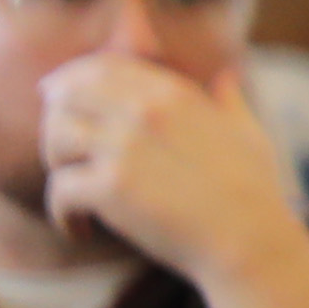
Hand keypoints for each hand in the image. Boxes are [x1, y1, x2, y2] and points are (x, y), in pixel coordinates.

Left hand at [34, 53, 308, 307]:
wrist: (250, 239)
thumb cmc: (255, 191)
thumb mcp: (247, 132)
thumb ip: (229, 100)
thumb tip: (228, 77)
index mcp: (172, 92)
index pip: (100, 67)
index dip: (69, 79)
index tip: (53, 95)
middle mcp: (143, 110)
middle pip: (66, 95)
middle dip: (53, 120)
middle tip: (58, 152)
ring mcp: (124, 147)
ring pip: (55, 138)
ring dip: (55, 165)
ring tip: (72, 191)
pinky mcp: (111, 188)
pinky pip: (59, 189)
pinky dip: (61, 213)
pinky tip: (79, 229)